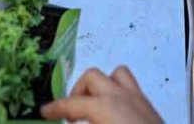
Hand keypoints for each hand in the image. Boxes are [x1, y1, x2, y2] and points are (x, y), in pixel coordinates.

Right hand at [41, 66, 160, 123]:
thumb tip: (71, 120)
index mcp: (104, 106)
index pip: (72, 103)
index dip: (56, 108)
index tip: (45, 112)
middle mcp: (121, 95)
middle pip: (92, 78)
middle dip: (77, 92)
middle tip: (72, 115)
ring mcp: (138, 98)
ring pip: (115, 75)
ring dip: (100, 86)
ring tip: (93, 107)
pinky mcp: (149, 106)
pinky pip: (130, 87)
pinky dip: (117, 92)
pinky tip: (113, 115)